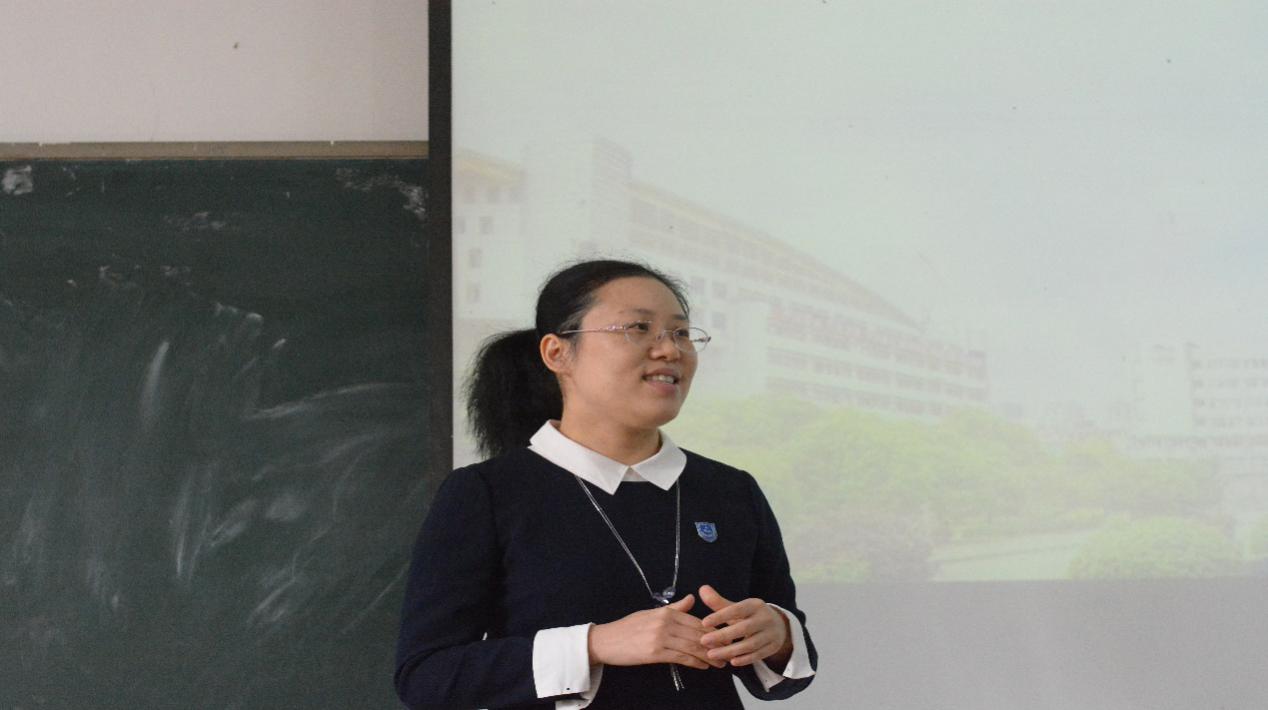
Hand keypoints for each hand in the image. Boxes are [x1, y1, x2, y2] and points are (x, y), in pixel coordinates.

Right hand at [587, 594, 725, 669]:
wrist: (606, 641)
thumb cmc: (628, 628)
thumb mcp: (651, 613)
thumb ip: (674, 608)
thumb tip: (691, 599)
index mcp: (666, 612)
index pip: (696, 621)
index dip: (713, 630)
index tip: (725, 636)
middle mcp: (665, 622)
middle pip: (697, 634)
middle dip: (715, 644)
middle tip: (729, 651)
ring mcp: (660, 638)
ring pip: (692, 646)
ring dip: (709, 656)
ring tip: (721, 663)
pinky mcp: (655, 653)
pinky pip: (681, 657)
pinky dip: (695, 662)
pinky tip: (704, 666)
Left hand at [698, 584, 791, 667]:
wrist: (779, 626)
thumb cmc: (751, 616)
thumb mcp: (738, 608)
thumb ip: (719, 602)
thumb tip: (702, 589)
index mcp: (755, 605)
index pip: (737, 610)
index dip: (720, 616)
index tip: (703, 623)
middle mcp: (765, 618)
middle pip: (743, 628)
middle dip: (722, 635)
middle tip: (703, 641)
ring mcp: (770, 634)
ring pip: (750, 644)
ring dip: (730, 651)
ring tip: (711, 654)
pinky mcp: (772, 647)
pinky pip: (758, 655)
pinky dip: (745, 659)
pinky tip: (731, 661)